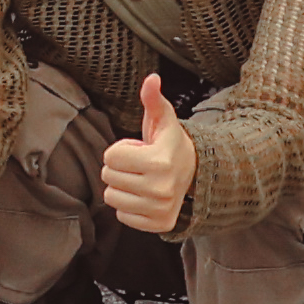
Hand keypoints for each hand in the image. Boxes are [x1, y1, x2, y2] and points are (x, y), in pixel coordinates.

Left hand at [92, 72, 191, 239]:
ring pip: (112, 198)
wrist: (195, 173)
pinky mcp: (158, 225)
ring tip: (141, 178)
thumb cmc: (169, 143)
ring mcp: (160, 209)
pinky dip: (129, 206)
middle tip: (139, 164)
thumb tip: (152, 78)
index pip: (109, 157)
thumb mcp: (163, 119)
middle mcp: (160, 189)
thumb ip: (153, 99)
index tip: (138, 149)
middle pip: (108, 177)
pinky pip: (122, 216)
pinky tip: (144, 196)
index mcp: (159, 161)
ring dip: (122, 187)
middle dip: (119, 168)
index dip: (120, 149)